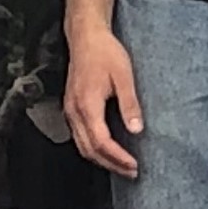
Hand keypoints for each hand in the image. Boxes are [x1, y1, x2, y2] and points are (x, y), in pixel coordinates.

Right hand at [63, 26, 143, 177]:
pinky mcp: (71, 107)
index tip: (134, 165)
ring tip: (121, 166)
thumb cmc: (105, 53)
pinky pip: (78, 136)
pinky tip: (106, 150)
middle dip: (111, 165)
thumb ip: (129, 105)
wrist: (86, 37)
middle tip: (131, 172)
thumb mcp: (124, 76)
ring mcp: (70, 110)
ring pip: (82, 146)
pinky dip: (93, 149)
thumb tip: (137, 130)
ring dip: (101, 160)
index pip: (101, 142)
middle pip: (89, 150)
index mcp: (88, 105)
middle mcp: (75, 111)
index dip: (118, 158)